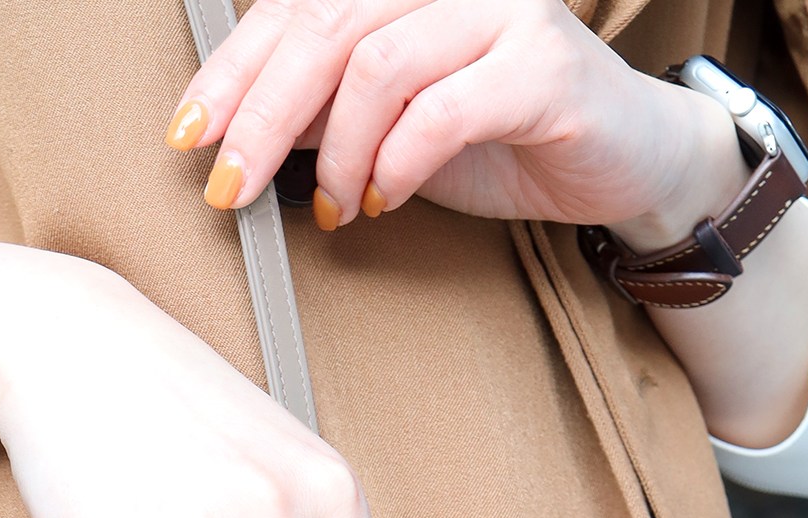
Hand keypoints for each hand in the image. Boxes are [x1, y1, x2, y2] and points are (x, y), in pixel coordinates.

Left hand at [166, 0, 748, 245]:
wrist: (620, 158)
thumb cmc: (501, 136)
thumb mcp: (386, 126)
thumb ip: (321, 113)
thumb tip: (233, 133)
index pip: (296, 9)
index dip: (232, 72)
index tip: (187, 136)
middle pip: (325, 30)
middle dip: (260, 118)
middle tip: (230, 187)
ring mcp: (501, 12)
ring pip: (379, 66)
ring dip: (337, 154)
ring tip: (336, 208)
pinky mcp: (543, 64)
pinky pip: (445, 107)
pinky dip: (399, 162)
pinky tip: (384, 199)